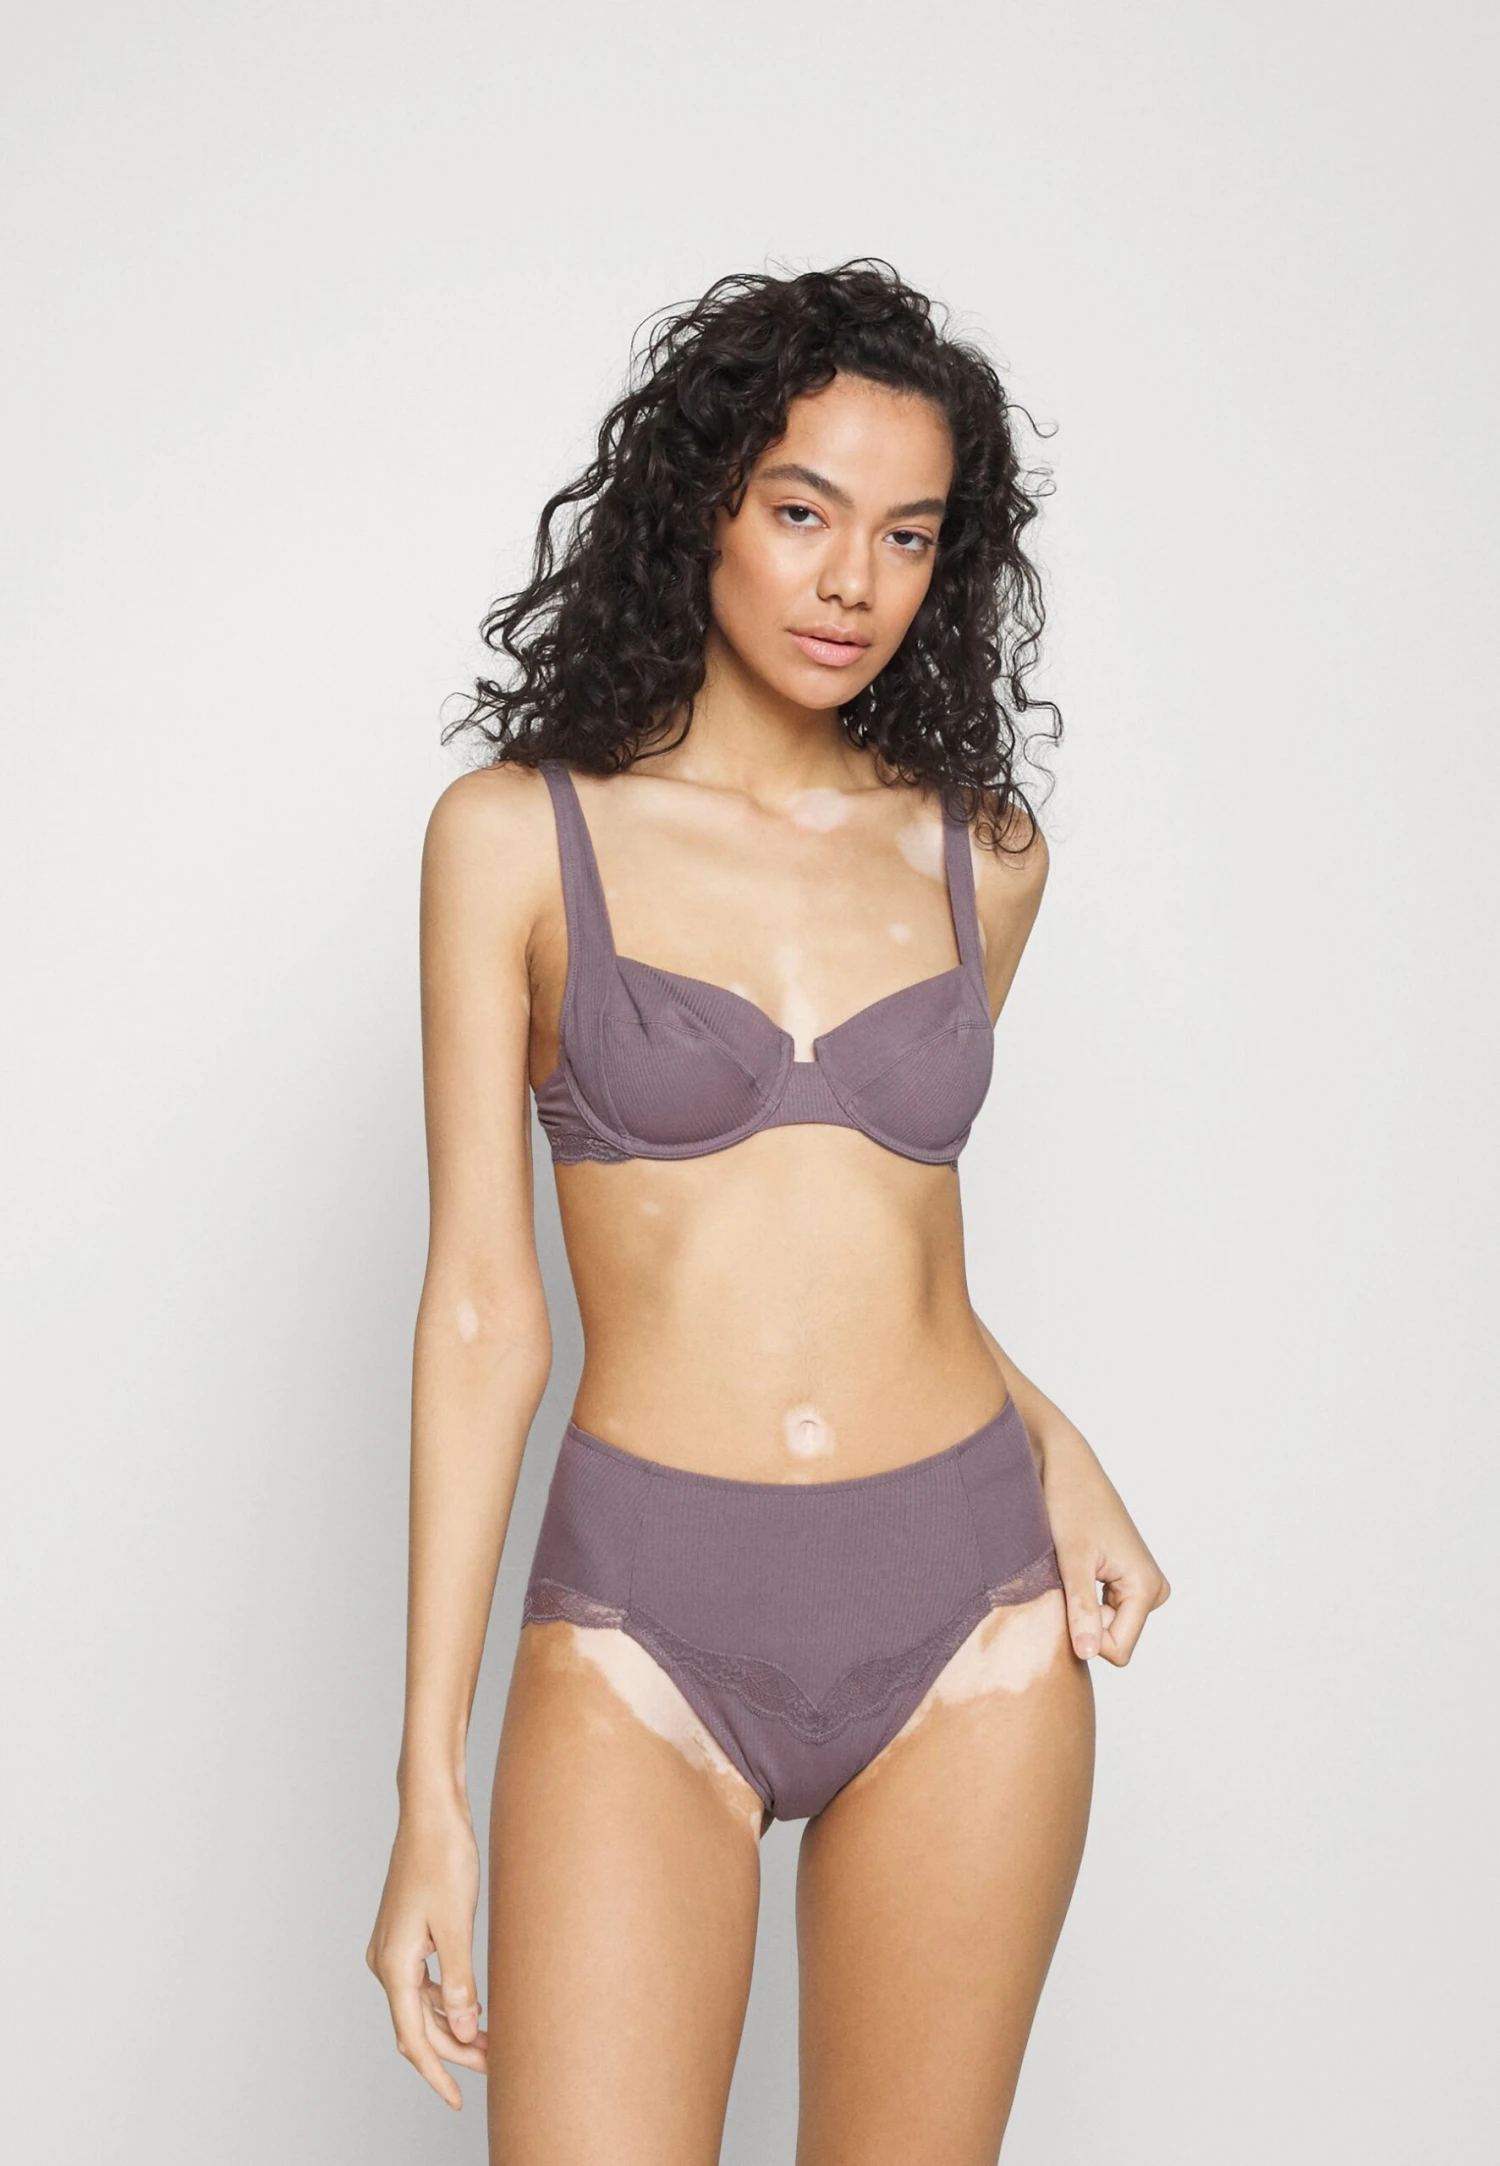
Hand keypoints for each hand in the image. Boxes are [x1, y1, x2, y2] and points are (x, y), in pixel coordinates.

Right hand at [366, 1799, 487, 2109]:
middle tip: (493, 2064)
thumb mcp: (457, 1926)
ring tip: (490, 2039)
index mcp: (394, 1964)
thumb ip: (459, 1984)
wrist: (432, 1812)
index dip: (437, 2072)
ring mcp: (393, 1946)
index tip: (457, 2100)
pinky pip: (421, 1982)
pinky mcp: (405, 1933)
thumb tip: (460, 2031)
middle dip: (451, 2050)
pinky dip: (444, 2000)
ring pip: (419, 2005)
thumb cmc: (444, 1858)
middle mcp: (385, 1960)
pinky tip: (471, 2004)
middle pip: (416, 2025)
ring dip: (450, 2026)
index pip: (413, 2037)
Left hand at [1036, 1421, 1170, 1663]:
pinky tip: (1072, 1568)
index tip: (1063, 1599)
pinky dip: (1082, 1597)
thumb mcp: (1071, 1560)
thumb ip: (1082, 1609)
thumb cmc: (1069, 1503)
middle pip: (1114, 1639)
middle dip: (1083, 1620)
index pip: (1118, 1650)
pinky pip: (1105, 1610)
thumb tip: (1090, 1653)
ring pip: (1107, 1626)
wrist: (1065, 1466)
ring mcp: (1141, 1583)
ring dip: (1081, 1607)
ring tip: (1067, 1570)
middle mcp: (1152, 1588)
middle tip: (1063, 1580)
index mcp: (1146, 1586)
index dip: (1085, 1636)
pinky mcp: (1126, 1577)